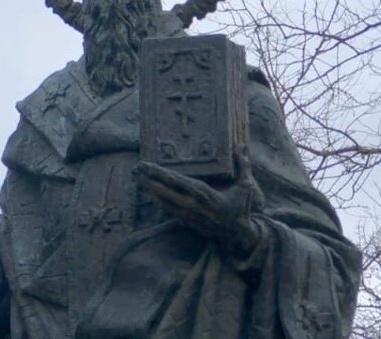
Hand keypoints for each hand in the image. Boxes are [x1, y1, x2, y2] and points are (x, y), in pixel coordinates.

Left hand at [134, 147, 264, 258]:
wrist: (238, 235)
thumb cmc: (241, 208)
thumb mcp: (245, 187)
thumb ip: (243, 166)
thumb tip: (241, 146)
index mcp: (204, 194)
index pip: (176, 181)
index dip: (159, 173)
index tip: (146, 165)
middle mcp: (191, 205)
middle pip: (164, 191)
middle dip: (148, 179)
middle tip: (135, 169)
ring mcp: (187, 215)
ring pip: (162, 201)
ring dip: (149, 189)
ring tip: (136, 178)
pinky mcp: (186, 221)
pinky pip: (167, 209)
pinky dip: (157, 199)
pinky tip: (148, 191)